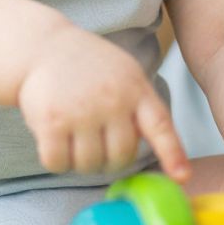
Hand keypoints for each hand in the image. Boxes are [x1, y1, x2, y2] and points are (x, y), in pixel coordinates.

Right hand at [17, 28, 189, 179]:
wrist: (41, 47)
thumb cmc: (87, 66)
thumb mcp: (124, 74)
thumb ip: (141, 106)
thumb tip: (162, 151)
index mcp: (135, 88)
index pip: (160, 126)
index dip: (173, 154)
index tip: (182, 177)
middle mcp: (112, 100)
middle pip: (120, 157)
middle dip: (108, 160)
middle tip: (95, 145)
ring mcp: (82, 111)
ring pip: (89, 165)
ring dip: (80, 162)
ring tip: (73, 137)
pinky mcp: (52, 121)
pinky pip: (58, 163)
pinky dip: (55, 161)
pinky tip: (53, 141)